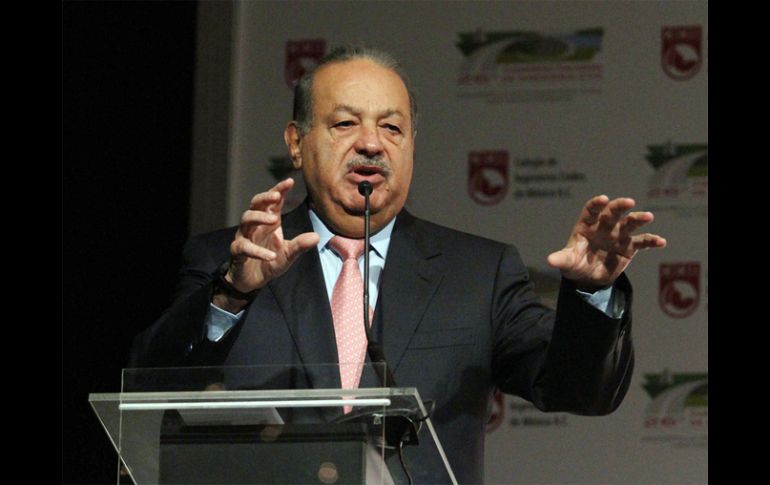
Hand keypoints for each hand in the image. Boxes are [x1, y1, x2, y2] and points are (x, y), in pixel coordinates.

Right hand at [225, 178, 319, 293]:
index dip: (279, 190)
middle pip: (255, 204)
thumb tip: (317, 236)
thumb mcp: (288, 254)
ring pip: (246, 219)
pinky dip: (257, 250)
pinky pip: (244, 246)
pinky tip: (271, 255)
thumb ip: (300, 245)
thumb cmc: (269, 262)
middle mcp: (255, 226)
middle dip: (265, 197)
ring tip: (274, 220)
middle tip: (277, 196)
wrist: (252, 281)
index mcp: (269, 223)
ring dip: (259, 217)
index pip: (273, 202)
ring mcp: (244, 236)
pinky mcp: (237, 251)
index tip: (289, 181)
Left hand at [547, 195, 665, 290]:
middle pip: (613, 213)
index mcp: (587, 225)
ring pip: (630, 223)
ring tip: (648, 216)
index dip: (597, 204)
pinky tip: (661, 241)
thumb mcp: (567, 262)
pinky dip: (651, 241)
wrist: (588, 278)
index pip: (591, 210)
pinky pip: (642, 242)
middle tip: (629, 202)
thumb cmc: (575, 263)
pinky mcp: (630, 247)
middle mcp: (604, 226)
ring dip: (639, 219)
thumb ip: (562, 259)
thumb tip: (550, 260)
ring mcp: (618, 235)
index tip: (603, 199)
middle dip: (620, 206)